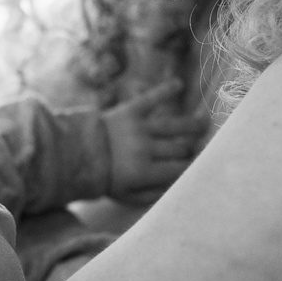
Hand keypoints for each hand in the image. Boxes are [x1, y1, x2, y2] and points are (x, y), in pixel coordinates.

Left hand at [103, 80, 205, 203]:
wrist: (76, 155)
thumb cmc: (105, 178)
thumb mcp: (127, 196)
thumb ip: (153, 195)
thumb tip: (179, 188)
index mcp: (144, 172)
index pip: (179, 169)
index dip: (194, 167)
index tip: (205, 164)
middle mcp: (145, 149)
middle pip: (180, 148)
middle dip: (193, 148)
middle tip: (205, 145)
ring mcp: (139, 128)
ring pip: (174, 126)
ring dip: (193, 124)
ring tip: (206, 122)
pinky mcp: (130, 110)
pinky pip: (151, 99)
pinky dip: (165, 90)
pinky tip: (179, 84)